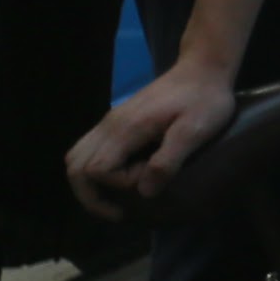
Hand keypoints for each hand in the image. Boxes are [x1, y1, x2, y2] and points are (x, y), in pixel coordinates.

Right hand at [69, 54, 236, 212]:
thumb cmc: (205, 99)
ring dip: (88, 185)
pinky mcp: (116, 122)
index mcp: (126, 128)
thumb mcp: (196, 131)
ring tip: (115, 200)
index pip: (96, 170)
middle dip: (91, 196)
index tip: (149, 178)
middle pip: (74, 167)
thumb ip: (169, 160)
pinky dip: (94, 171)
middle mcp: (109, 125)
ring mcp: (110, 122)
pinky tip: (120, 179)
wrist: (203, 67)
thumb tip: (144, 192)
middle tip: (119, 212)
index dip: (118, 184)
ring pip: (76, 159)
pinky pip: (89, 150)